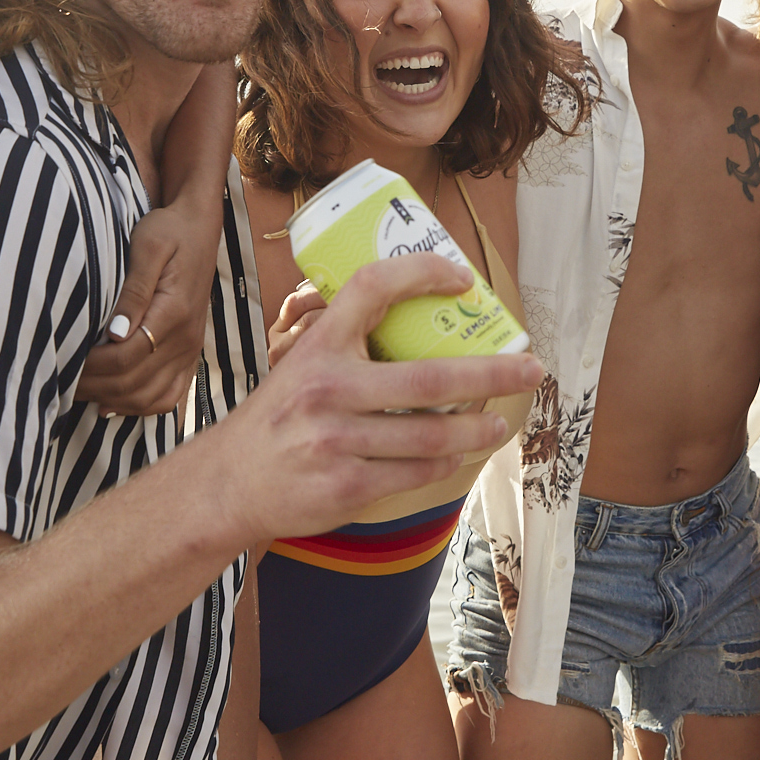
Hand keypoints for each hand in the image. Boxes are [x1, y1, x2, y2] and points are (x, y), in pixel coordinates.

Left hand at [75, 202, 216, 416]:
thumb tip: (116, 332)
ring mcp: (191, 350)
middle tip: (61, 380)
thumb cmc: (168, 232)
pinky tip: (112, 403)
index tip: (65, 359)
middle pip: (135, 383)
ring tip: (80, 391)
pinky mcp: (190, 354)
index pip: (127, 357)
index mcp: (174, 312)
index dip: (92, 366)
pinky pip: (170, 396)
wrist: (200, 229)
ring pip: (151, 397)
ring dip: (113, 400)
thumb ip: (133, 290)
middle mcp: (187, 339)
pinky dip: (141, 407)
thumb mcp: (147, 247)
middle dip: (95, 386)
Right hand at [207, 253, 535, 542]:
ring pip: (433, 436)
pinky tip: (458, 455)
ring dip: (479, 429)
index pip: (372, 287)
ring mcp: (337, 441)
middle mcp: (327, 389)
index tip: (463, 278)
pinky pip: (416, 473)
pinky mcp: (346, 486)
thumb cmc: (278, 418)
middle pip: (429, 378)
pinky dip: (446, 463)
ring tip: (498, 423)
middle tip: (531, 368)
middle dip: (492, 374)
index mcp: (318, 346)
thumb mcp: (299, 363)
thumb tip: (419, 316)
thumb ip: (347, 342)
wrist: (228, 482)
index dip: (421, 273)